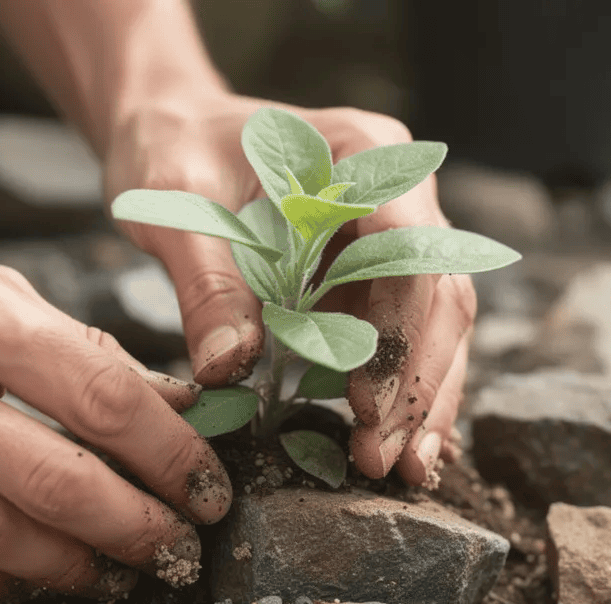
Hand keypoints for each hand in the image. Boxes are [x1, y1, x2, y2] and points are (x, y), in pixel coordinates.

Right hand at [0, 220, 230, 596]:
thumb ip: (73, 346)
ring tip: (114, 570)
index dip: (170, 453)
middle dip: (135, 527)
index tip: (208, 487)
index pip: (97, 394)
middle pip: (53, 481)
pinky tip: (34, 575)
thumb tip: (174, 407)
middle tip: (176, 547)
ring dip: (71, 566)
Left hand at [102, 94, 473, 485]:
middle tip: (386, 462)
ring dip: (418, 399)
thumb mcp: (178, 208)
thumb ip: (207, 282)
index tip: (368, 407)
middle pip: (439, 297)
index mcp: (365, 154)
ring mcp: (392, 234)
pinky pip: (399, 335)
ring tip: (397, 467)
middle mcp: (398, 193)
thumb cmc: (173, 150)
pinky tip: (392, 442)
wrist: (171, 130)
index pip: (412, 253)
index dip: (401, 337)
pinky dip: (395, 390)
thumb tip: (229, 369)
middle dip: (418, 385)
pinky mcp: (370, 273)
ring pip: (433, 325)